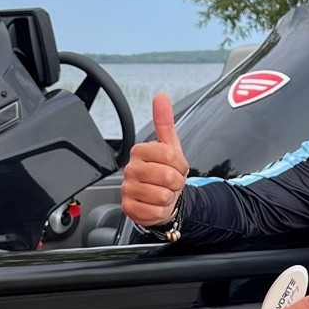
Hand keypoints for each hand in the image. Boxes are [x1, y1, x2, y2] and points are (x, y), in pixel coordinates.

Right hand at [122, 93, 189, 226]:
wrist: (160, 200)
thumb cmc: (165, 173)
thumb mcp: (169, 147)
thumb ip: (165, 122)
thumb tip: (161, 97)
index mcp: (139, 151)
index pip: (169, 155)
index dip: (180, 164)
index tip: (177, 167)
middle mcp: (130, 169)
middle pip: (167, 176)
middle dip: (176, 182)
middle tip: (170, 182)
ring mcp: (127, 189)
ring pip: (162, 195)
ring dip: (169, 197)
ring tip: (163, 192)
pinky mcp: (128, 208)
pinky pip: (155, 211)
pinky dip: (161, 210)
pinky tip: (155, 204)